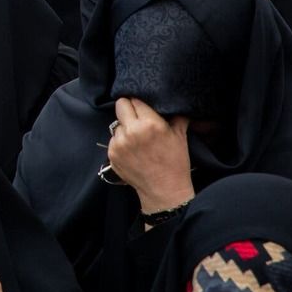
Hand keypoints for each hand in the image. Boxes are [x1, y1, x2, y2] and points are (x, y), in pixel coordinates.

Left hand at [106, 97, 194, 215]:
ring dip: (124, 127)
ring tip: (136, 138)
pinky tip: (132, 150)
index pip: (135, 99)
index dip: (140, 103)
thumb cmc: (175, 163)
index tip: (144, 108)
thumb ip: (177, 117)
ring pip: (116, 123)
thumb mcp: (180, 137)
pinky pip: (113, 139)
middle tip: (137, 118)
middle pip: (120, 104)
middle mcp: (131, 131)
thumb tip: (175, 103)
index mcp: (149, 124)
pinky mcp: (111, 153)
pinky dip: (120, 141)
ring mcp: (119, 143)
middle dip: (128, 109)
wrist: (164, 191)